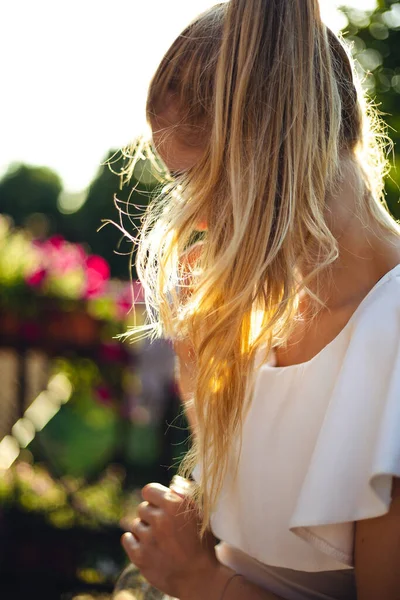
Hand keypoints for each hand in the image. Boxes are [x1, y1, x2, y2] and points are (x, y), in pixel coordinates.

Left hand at [121, 483, 218, 597]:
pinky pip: (127, 539)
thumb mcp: (199, 513)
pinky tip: (146, 546)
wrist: (199, 578)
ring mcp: (148, 538)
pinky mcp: (140, 556)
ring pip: (135, 524)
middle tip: (164, 528)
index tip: (158, 505)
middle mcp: (160, 519)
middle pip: (142, 508)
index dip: (153, 497)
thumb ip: (185, 494)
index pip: (148, 490)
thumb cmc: (201, 543)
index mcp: (174, 504)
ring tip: (159, 541)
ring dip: (144, 530)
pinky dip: (133, 541)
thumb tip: (172, 481)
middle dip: (151, 516)